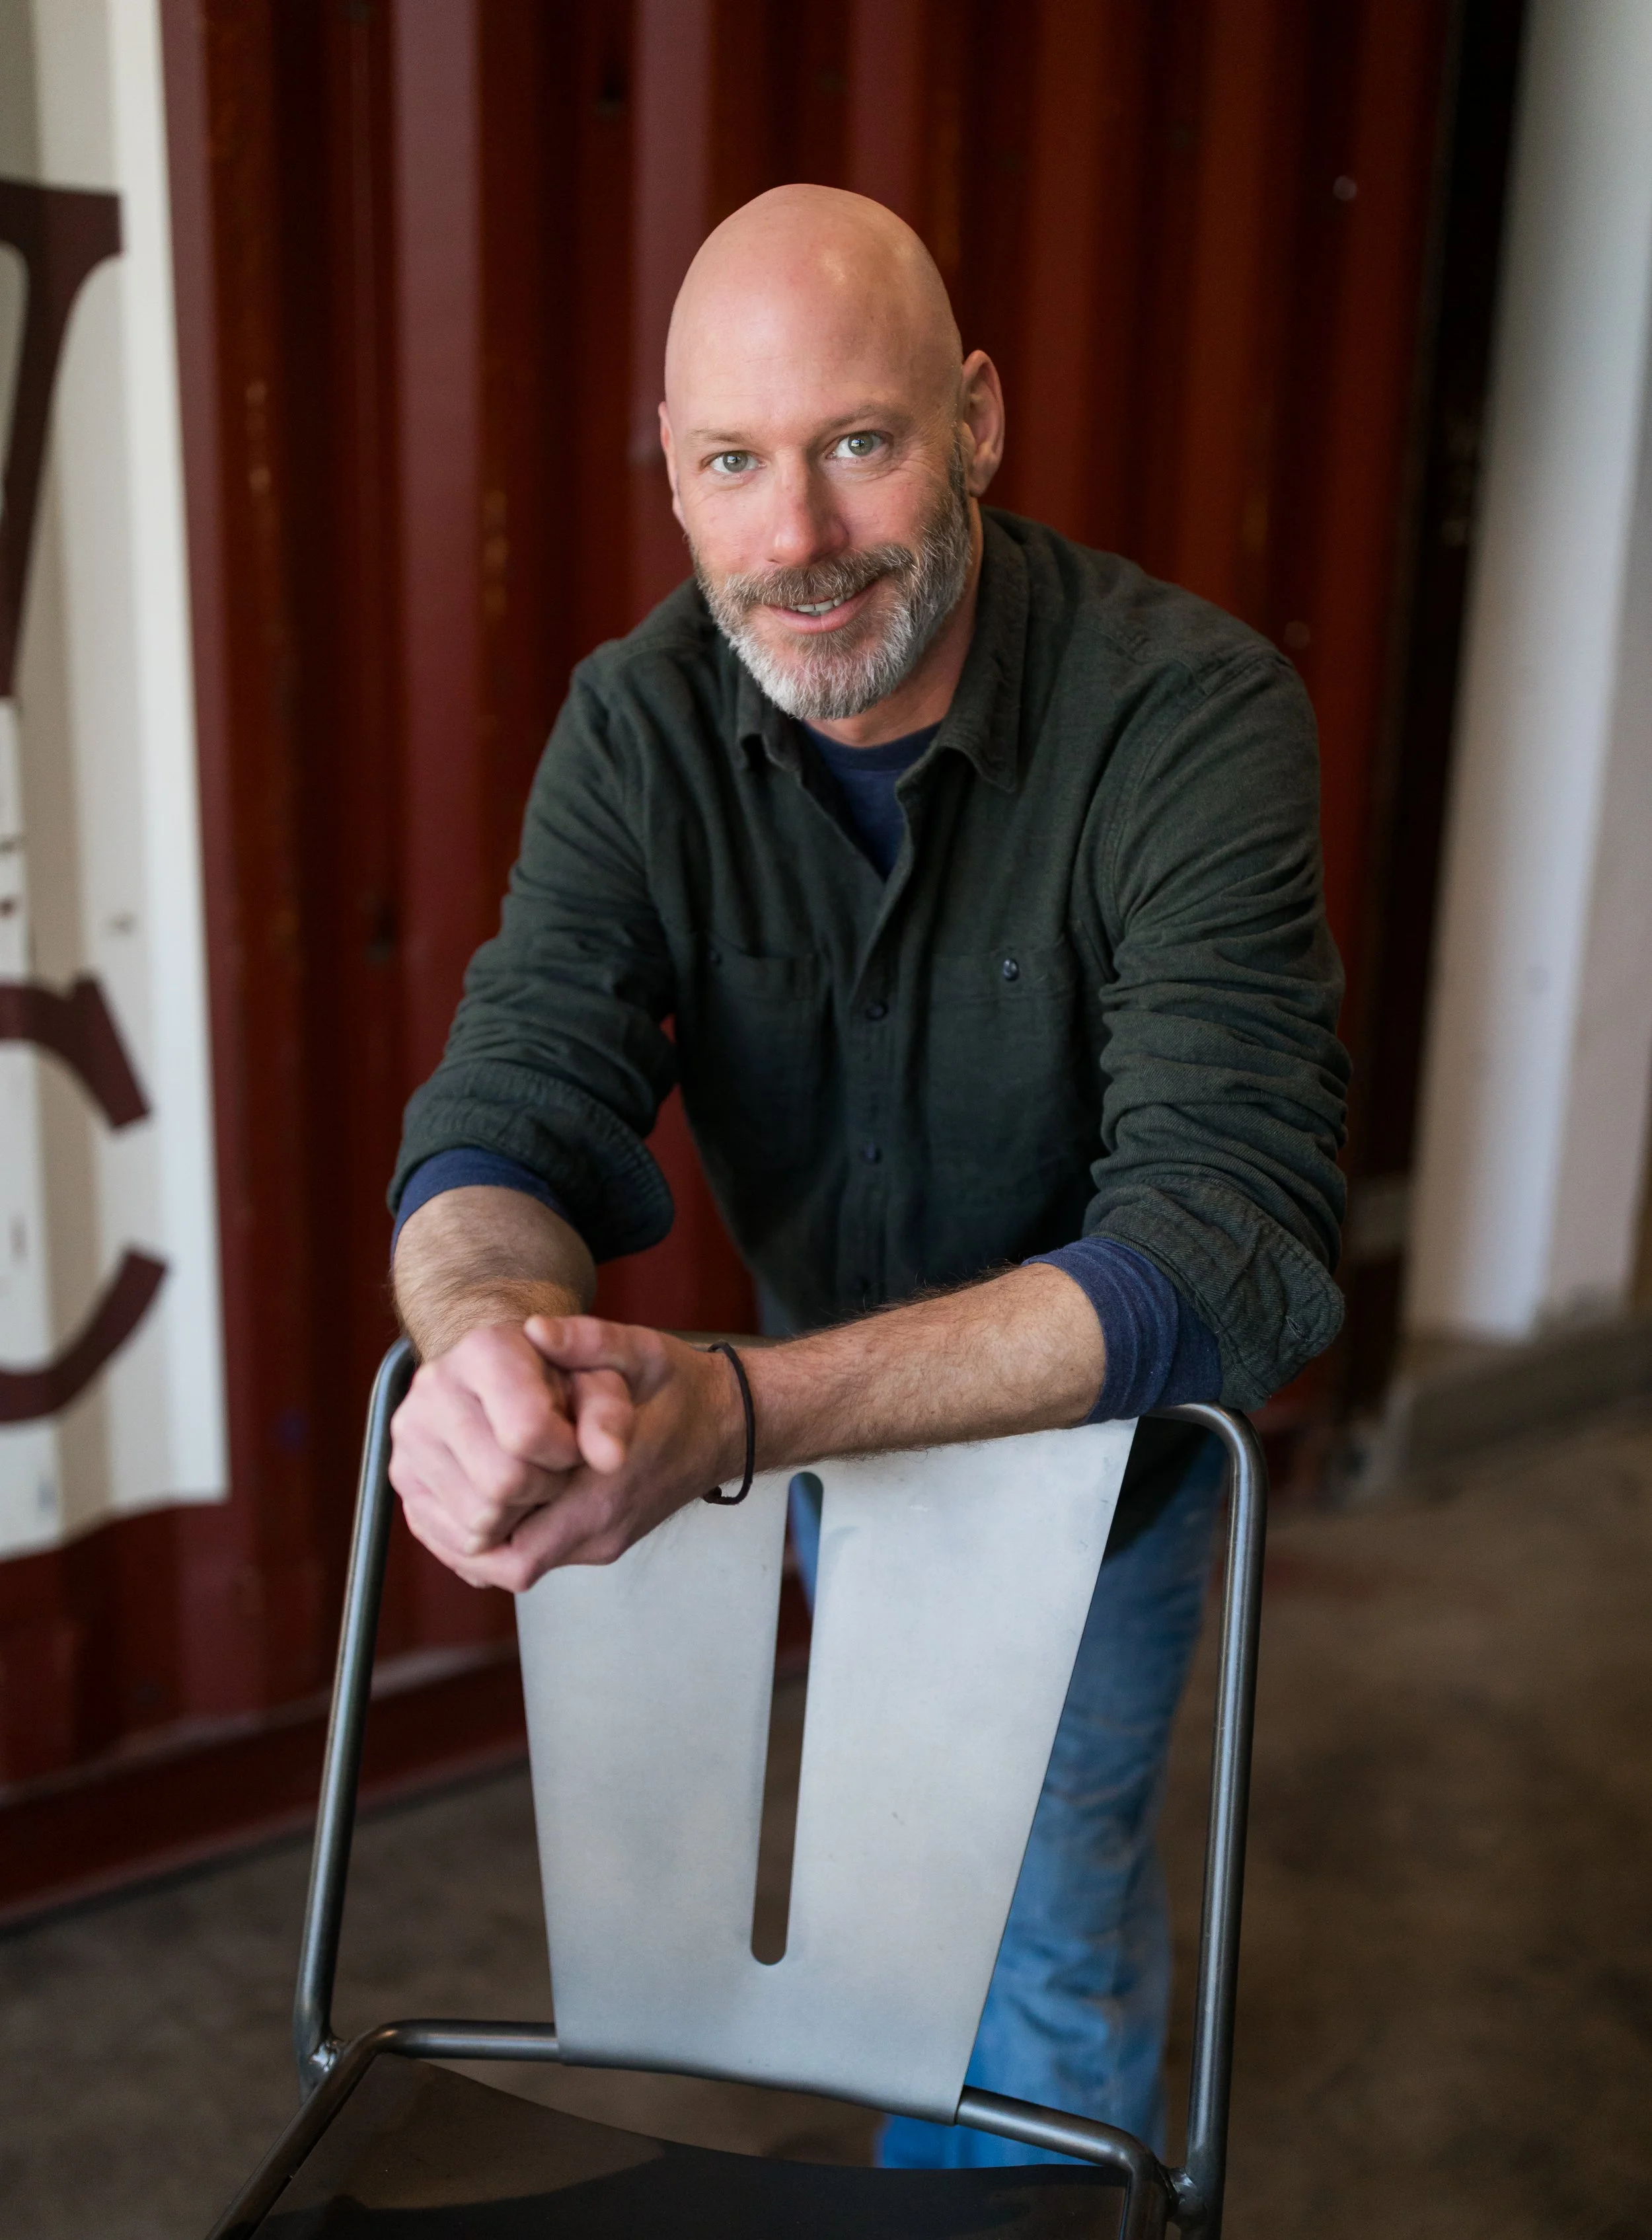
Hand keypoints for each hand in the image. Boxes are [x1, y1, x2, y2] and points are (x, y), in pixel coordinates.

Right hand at [388, 1321, 628, 1587]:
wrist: (505, 1377)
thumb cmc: (562, 1377)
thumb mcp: (603, 1378)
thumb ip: (612, 1411)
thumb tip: (610, 1458)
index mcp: (485, 1350)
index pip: (527, 1432)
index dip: (567, 1453)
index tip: (573, 1442)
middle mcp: (434, 1389)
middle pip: (502, 1483)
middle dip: (545, 1487)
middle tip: (554, 1465)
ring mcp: (410, 1436)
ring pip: (478, 1522)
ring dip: (520, 1516)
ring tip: (529, 1476)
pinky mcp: (402, 1477)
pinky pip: (454, 1541)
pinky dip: (494, 1536)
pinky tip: (508, 1501)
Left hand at [389, 1316, 743, 1592]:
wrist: (727, 1425)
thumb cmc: (681, 1390)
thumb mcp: (641, 1351)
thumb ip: (587, 1340)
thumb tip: (533, 1330)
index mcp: (605, 1495)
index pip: (515, 1550)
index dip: (471, 1522)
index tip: (455, 1475)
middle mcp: (601, 1533)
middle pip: (507, 1567)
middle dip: (466, 1530)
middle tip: (443, 1482)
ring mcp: (603, 1543)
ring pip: (518, 1567)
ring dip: (482, 1536)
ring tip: (456, 1488)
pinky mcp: (604, 1542)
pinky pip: (538, 1557)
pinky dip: (504, 1536)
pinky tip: (487, 1497)